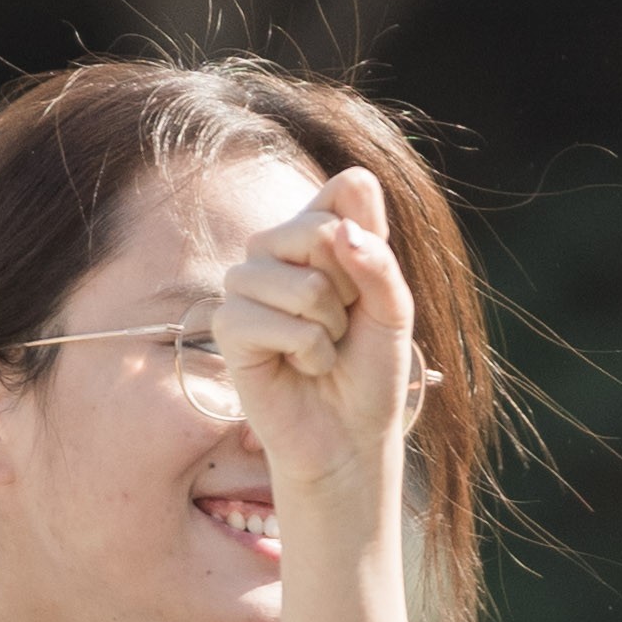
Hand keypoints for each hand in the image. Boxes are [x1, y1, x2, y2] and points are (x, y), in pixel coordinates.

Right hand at [209, 166, 436, 537]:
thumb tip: (340, 233)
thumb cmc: (369, 369)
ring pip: (306, 285)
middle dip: (352, 290)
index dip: (374, 238)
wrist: (348, 434)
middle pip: (322, 230)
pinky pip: (283, 324)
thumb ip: (377, 261)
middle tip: (344, 324)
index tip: (370, 284)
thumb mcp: (393, 310)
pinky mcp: (228, 324)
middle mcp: (274, 247)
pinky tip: (300, 366)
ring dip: (330, 329)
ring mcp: (245, 282)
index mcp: (317, 230)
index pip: (349, 187)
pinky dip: (309, 354)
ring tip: (321, 349)